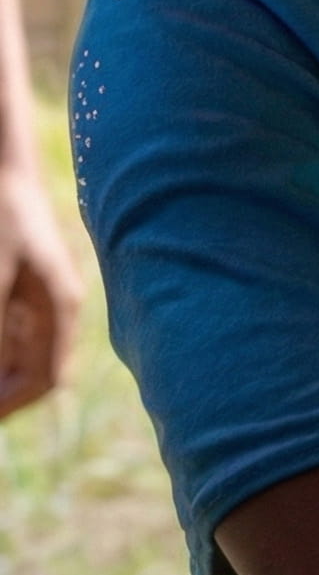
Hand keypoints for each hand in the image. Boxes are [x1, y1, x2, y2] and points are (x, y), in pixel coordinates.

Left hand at [0, 160, 80, 419]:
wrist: (2, 169)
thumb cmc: (0, 217)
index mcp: (57, 309)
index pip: (45, 379)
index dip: (10, 405)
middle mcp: (53, 310)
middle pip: (31, 371)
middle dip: (2, 393)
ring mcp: (38, 299)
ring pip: (16, 354)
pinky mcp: (21, 288)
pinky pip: (8, 333)